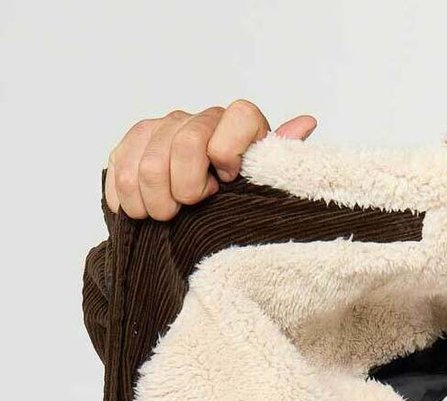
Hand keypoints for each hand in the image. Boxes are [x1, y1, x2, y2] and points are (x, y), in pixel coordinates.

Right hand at [104, 100, 316, 218]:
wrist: (204, 216)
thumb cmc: (242, 202)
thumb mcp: (267, 188)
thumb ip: (281, 160)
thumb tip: (307, 122)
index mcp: (240, 124)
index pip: (238, 117)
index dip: (228, 153)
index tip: (226, 183)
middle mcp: (202, 119)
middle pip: (183, 144)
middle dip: (184, 190)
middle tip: (188, 209)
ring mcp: (164, 127)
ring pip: (147, 163)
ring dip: (154, 201)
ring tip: (166, 215)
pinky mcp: (132, 143)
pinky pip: (118, 166)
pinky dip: (126, 198)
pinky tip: (140, 209)